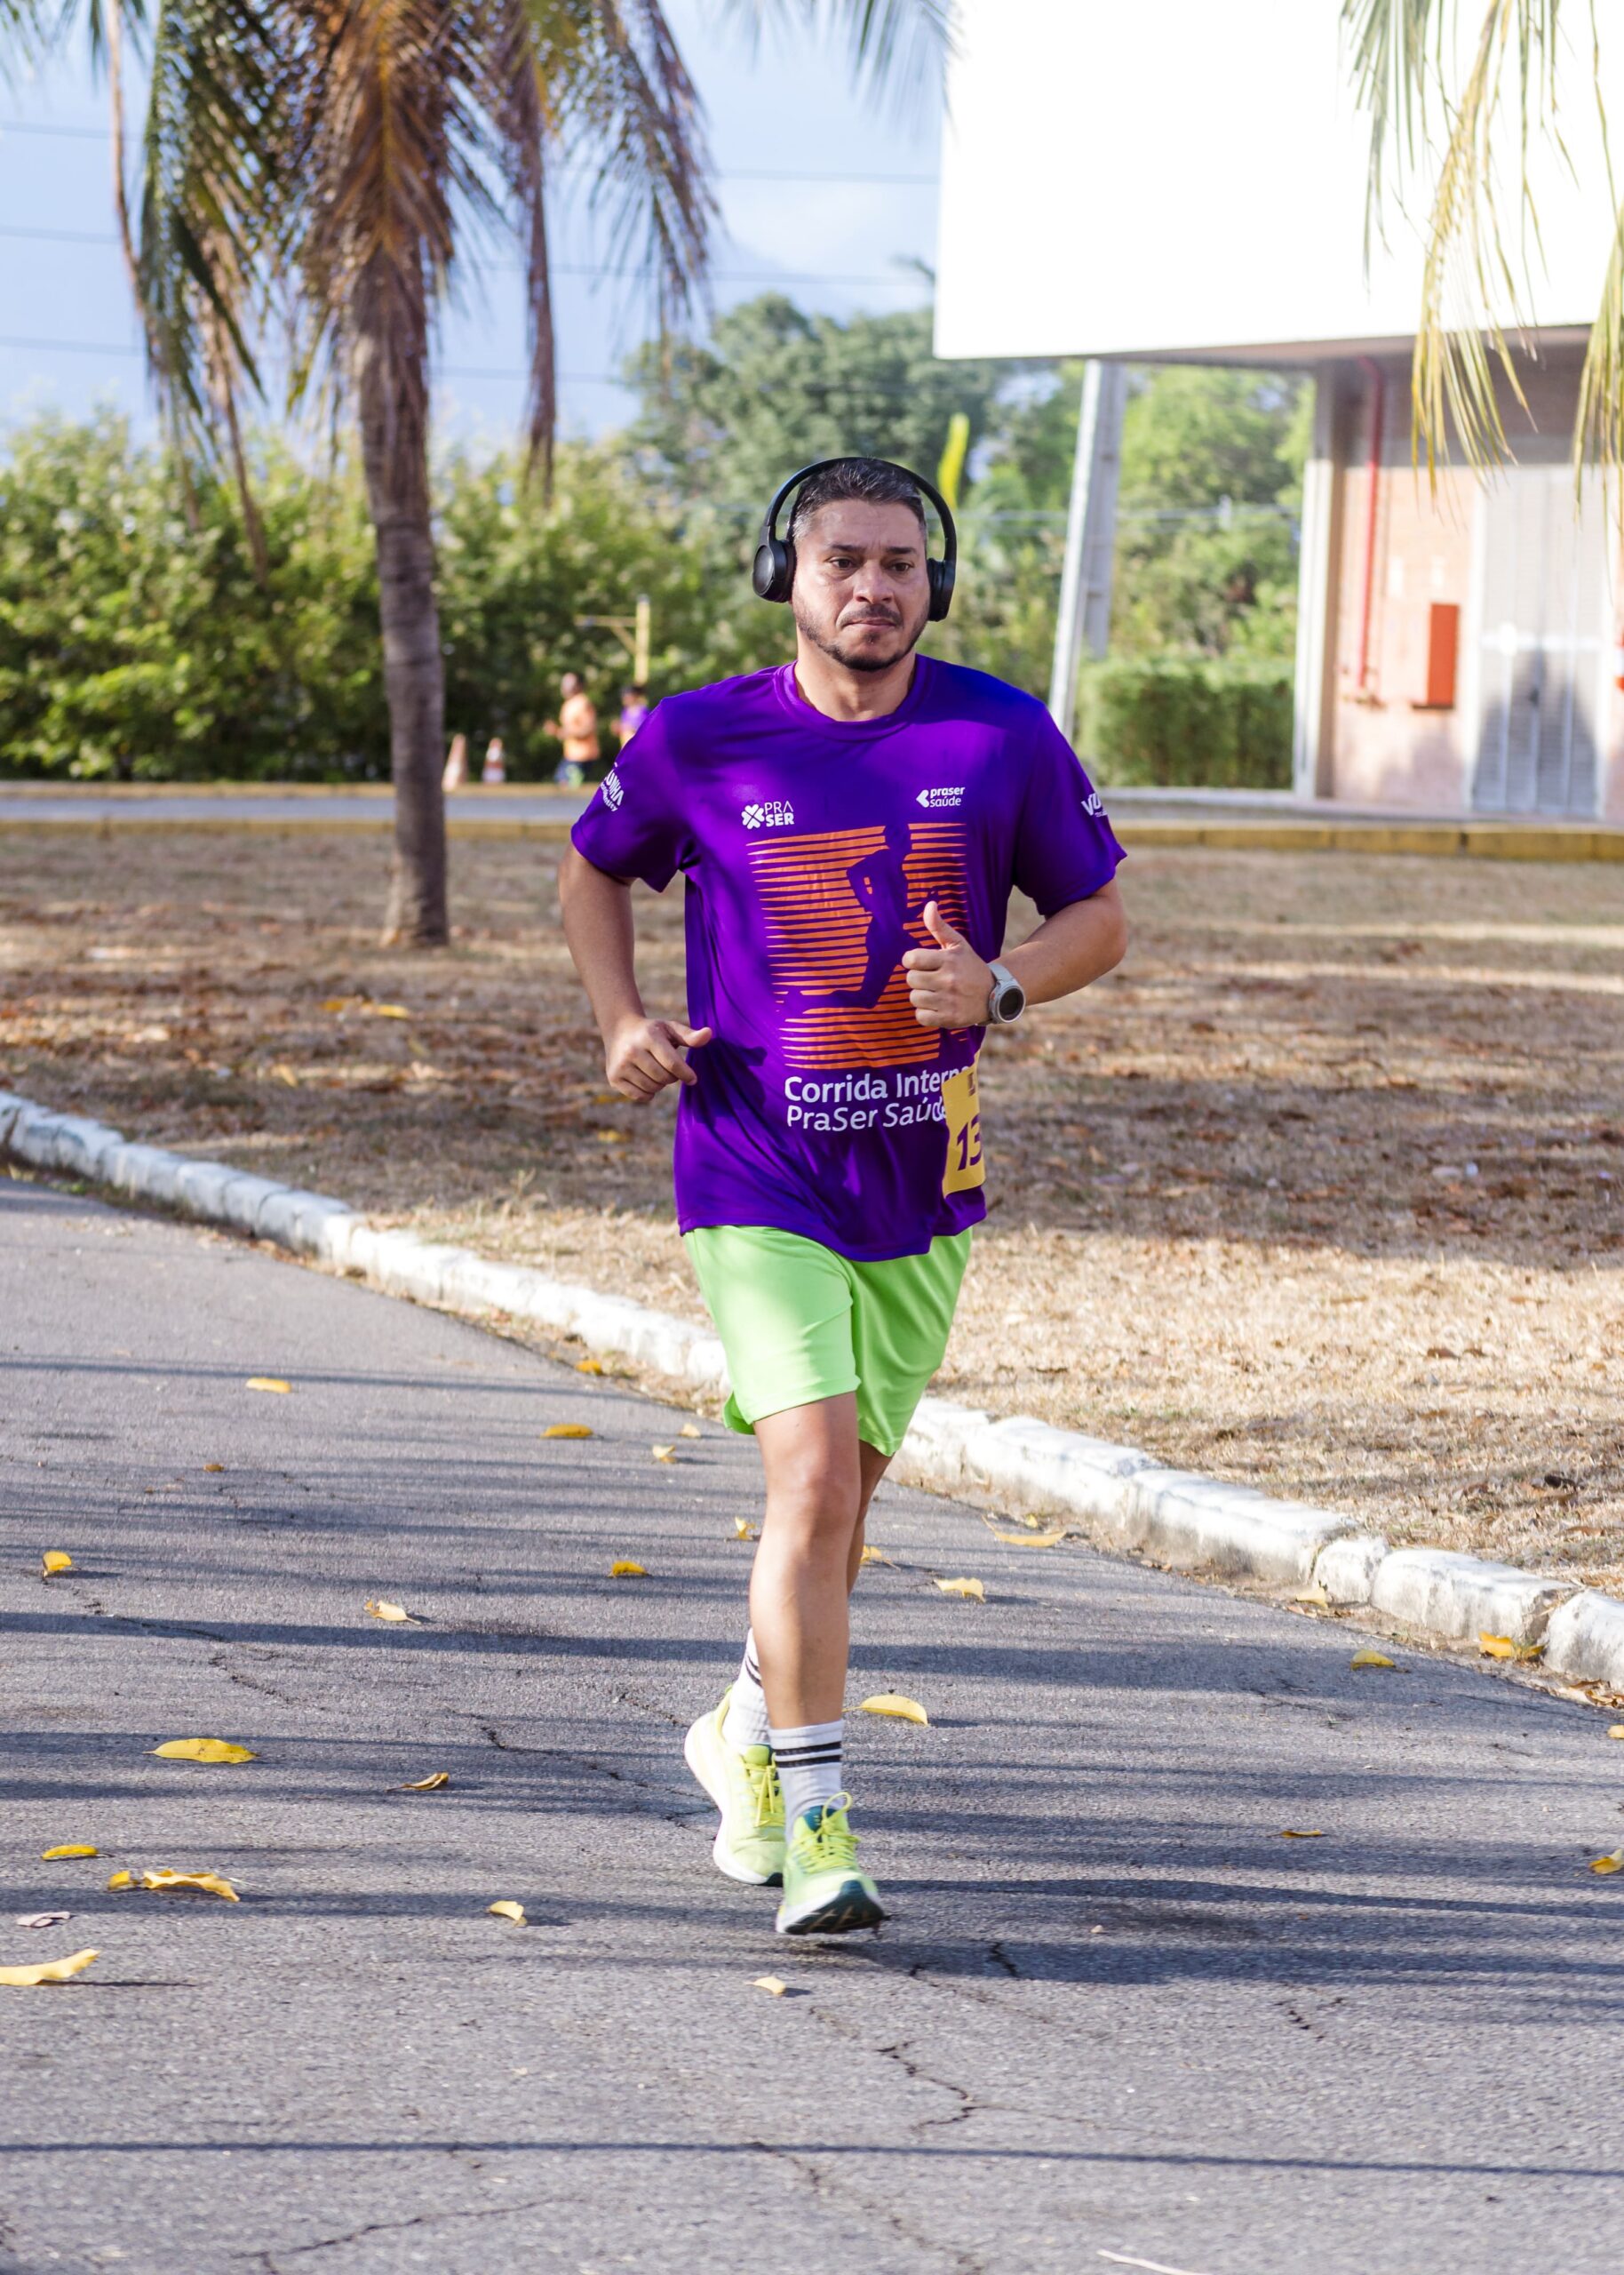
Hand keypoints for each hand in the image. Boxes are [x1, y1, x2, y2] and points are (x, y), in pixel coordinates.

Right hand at [604, 1015, 711, 1101]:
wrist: (620, 1031)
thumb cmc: (651, 1031)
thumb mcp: (670, 1029)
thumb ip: (690, 1036)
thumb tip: (709, 1034)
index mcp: (648, 1036)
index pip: (672, 1063)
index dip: (686, 1074)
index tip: (693, 1079)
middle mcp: (631, 1050)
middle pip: (663, 1078)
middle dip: (672, 1077)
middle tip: (669, 1069)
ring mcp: (621, 1065)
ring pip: (652, 1088)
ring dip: (660, 1084)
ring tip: (656, 1071)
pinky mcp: (614, 1078)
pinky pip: (640, 1096)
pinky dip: (648, 1092)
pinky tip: (647, 1079)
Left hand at [902, 902, 992, 1028]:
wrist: (995, 995)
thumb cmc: (970, 967)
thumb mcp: (958, 945)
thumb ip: (940, 926)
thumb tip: (929, 905)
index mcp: (949, 960)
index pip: (911, 959)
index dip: (912, 961)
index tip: (921, 963)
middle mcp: (949, 980)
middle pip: (911, 980)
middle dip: (918, 979)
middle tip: (931, 979)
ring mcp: (949, 1001)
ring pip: (915, 998)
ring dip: (921, 996)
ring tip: (935, 993)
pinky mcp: (949, 1018)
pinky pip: (921, 1017)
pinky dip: (925, 1013)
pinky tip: (937, 1007)